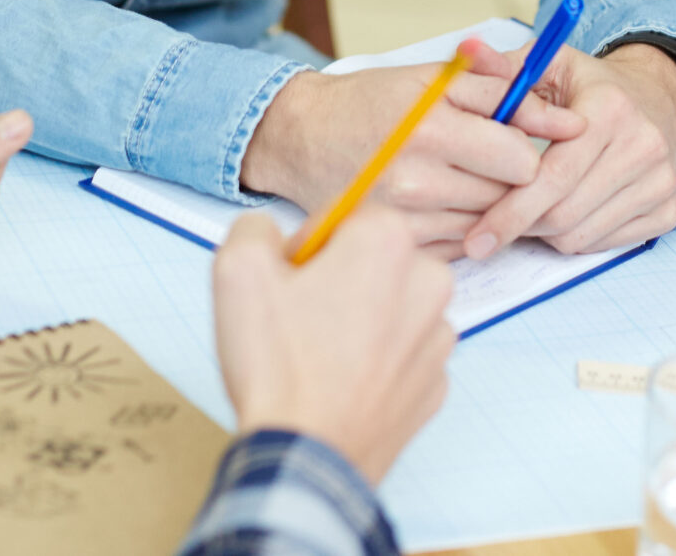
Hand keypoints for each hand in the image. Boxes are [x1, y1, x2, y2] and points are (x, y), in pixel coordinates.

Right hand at [213, 207, 456, 482]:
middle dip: (340, 279)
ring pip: (392, 309)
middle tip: (299, 318)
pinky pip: (402, 357)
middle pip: (377, 261)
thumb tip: (269, 232)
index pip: (348, 216)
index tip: (291, 278)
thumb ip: (255, 227)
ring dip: (361, 321)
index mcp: (388, 243)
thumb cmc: (278, 366)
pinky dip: (376, 364)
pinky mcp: (436, 385)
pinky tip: (341, 384)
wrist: (306, 458)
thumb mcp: (238, 269)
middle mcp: (430, 283)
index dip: (311, 244)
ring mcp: (437, 339)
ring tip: (318, 357)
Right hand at [239, 52, 583, 251]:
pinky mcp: (395, 245)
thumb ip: (506, 93)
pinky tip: (438, 200)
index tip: (513, 140)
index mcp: (432, 130)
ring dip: (483, 202)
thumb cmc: (369, 101)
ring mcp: (405, 220)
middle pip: (507, 196)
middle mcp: (418, 181)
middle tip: (481, 155)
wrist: (301, 137)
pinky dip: (459, 226)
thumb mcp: (437, 79)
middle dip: (506, 177)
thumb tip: (571, 120)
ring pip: (486, 223)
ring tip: (455, 174)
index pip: (523, 162)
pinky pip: (458, 247)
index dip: (527, 151)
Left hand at [461, 41, 675, 258]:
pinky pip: (603, 244)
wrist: (662, 99)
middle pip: (563, 214)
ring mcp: (660, 183)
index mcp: (610, 109)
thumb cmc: (596, 87)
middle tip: (492, 225)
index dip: (508, 211)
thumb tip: (464, 52)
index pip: (552, 177)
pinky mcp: (668, 211)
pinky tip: (565, 211)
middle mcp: (643, 146)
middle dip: (520, 225)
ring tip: (532, 207)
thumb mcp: (552, 64)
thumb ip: (504, 67)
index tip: (473, 235)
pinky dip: (574, 237)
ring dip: (545, 232)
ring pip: (580, 235)